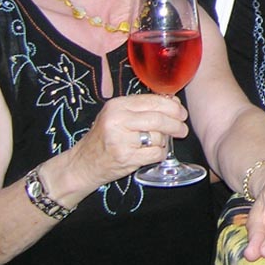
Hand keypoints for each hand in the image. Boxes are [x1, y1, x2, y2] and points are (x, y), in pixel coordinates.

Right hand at [67, 94, 189, 188]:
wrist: (82, 163)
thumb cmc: (104, 138)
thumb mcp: (117, 116)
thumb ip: (141, 108)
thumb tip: (173, 102)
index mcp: (117, 105)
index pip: (153, 101)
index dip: (173, 107)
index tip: (181, 113)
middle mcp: (117, 120)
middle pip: (159, 119)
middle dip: (176, 124)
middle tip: (182, 129)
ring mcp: (121, 140)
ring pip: (158, 137)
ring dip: (164, 141)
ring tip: (158, 143)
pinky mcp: (126, 158)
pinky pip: (156, 153)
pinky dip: (160, 153)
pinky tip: (153, 153)